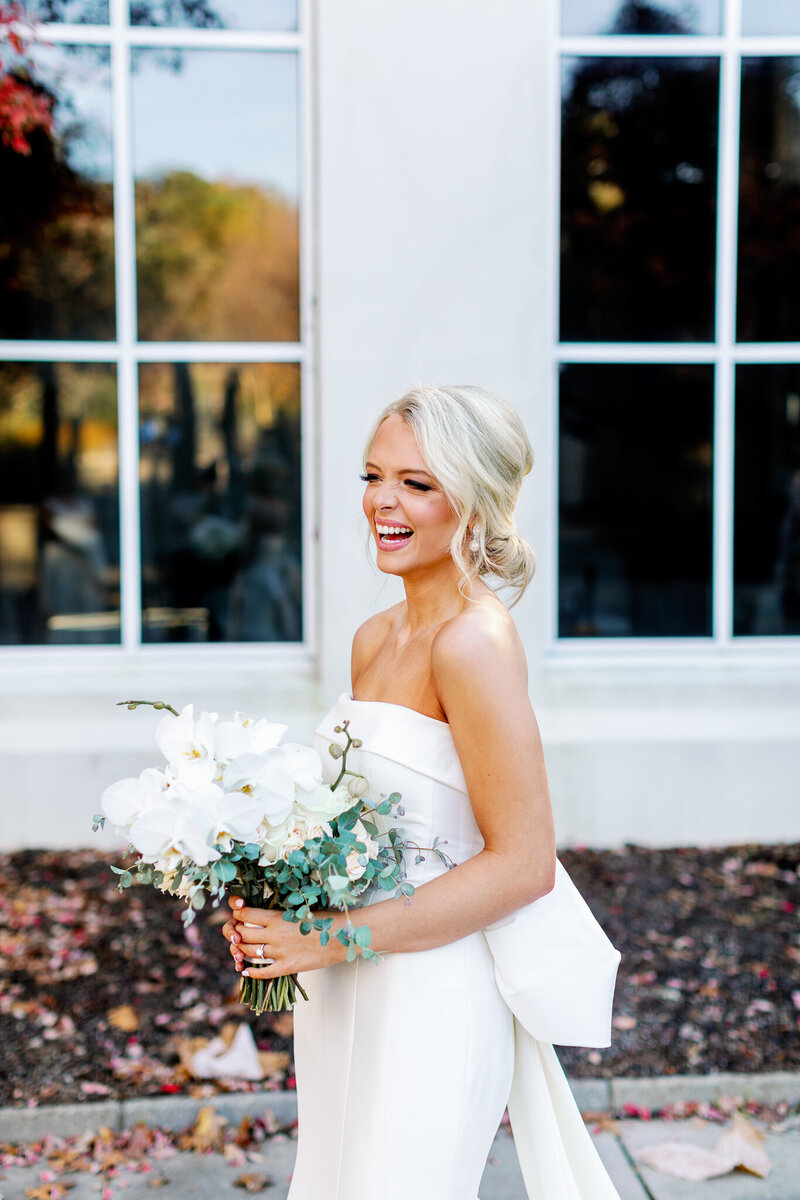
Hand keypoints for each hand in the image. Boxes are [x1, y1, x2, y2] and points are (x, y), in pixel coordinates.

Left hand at [221, 895, 344, 978]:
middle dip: (236, 932)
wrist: (342, 937)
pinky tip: (246, 970)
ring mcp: (280, 952)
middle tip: (237, 932)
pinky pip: (264, 972)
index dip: (237, 913)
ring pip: (249, 952)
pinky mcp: (288, 967)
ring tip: (240, 949)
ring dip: (241, 950)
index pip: (245, 914)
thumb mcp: (300, 909)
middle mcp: (274, 935)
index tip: (237, 913)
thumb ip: (281, 911)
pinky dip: (252, 972)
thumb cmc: (325, 919)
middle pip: (243, 934)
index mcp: (277, 917)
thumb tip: (265, 911)